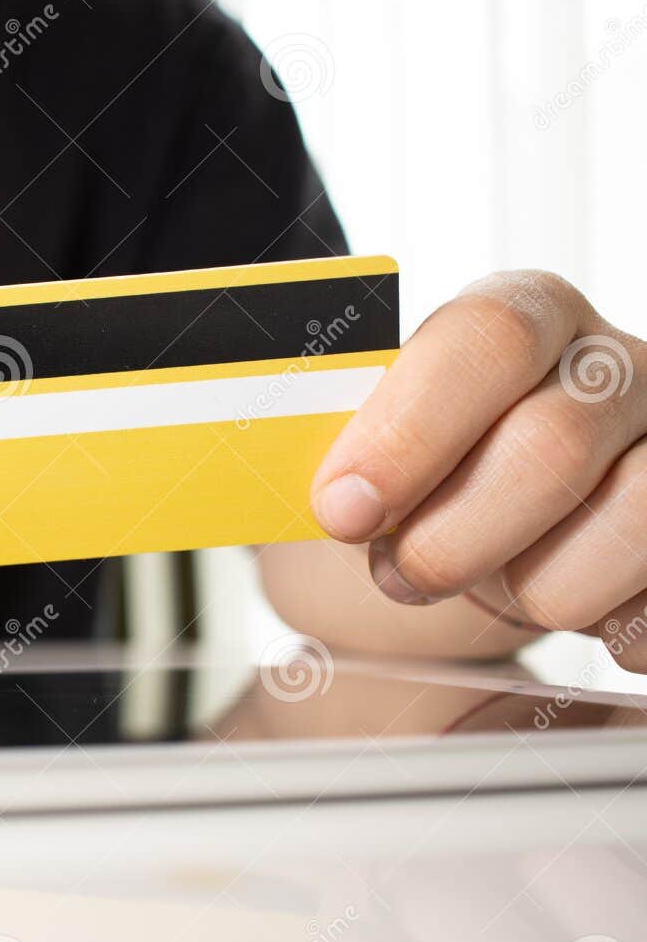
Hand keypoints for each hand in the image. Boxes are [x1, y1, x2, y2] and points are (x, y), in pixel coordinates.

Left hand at [311, 270, 646, 670]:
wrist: (478, 540)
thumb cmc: (417, 483)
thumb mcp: (365, 450)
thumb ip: (334, 449)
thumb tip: (325, 494)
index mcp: (526, 315)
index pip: (490, 339)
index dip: (410, 431)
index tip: (342, 509)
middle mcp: (615, 368)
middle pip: (553, 444)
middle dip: (452, 538)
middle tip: (395, 574)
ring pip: (630, 522)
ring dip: (529, 587)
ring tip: (486, 586)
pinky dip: (601, 625)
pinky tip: (560, 600)